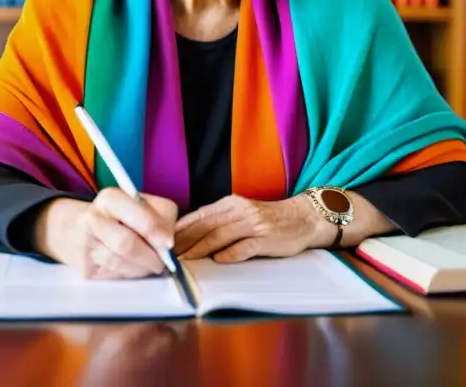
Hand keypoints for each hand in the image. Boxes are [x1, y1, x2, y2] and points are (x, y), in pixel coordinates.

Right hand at [35, 188, 177, 279]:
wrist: (79, 232)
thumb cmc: (121, 218)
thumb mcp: (142, 207)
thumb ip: (160, 217)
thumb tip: (167, 242)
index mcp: (109, 199)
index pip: (130, 210)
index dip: (151, 226)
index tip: (168, 242)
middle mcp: (92, 219)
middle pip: (125, 242)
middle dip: (150, 255)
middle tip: (163, 261)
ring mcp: (85, 246)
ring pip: (120, 262)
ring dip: (142, 267)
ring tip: (150, 264)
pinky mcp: (85, 270)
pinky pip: (115, 276)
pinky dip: (130, 274)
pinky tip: (134, 268)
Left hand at [173, 193, 333, 262]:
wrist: (304, 218)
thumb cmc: (269, 220)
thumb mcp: (241, 214)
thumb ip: (219, 222)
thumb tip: (189, 236)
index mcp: (230, 204)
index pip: (198, 216)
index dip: (179, 230)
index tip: (161, 241)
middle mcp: (239, 211)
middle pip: (204, 226)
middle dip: (183, 242)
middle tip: (166, 255)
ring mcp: (252, 224)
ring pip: (219, 236)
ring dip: (199, 249)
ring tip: (183, 261)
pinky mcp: (266, 238)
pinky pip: (244, 247)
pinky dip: (230, 254)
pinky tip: (217, 261)